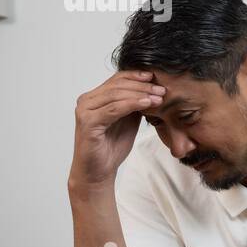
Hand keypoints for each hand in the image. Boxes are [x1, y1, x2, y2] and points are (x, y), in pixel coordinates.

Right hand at [69, 69, 167, 191]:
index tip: (156, 77)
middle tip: (162, 89)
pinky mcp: (88, 123)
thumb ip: (134, 104)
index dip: (137, 76)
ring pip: (116, 95)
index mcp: (94, 98)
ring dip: (141, 94)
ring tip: (159, 97)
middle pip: (117, 85)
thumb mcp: (128, 120)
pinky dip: (132, 104)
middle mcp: (86, 101)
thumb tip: (153, 89)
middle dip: (142, 85)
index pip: (117, 79)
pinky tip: (147, 104)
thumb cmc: (112, 146)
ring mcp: (85, 111)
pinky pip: (113, 109)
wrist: (99, 171)